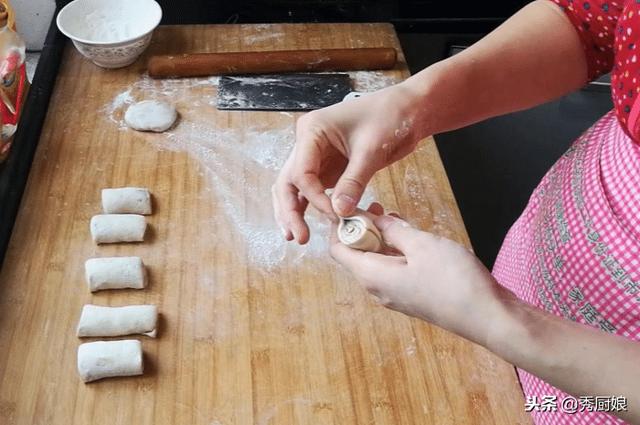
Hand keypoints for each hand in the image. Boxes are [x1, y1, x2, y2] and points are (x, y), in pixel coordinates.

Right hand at [272, 81, 426, 243]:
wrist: (407, 110)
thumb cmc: (390, 116)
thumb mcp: (371, 150)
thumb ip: (354, 182)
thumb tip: (339, 212)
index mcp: (311, 131)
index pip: (302, 172)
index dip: (315, 198)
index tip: (335, 214)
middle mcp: (308, 144)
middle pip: (289, 181)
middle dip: (291, 210)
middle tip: (298, 236)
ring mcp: (316, 156)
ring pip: (296, 188)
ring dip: (294, 211)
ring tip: (297, 236)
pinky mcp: (329, 168)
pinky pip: (314, 190)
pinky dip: (312, 206)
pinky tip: (308, 225)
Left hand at [330, 210, 504, 345]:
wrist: (487, 317)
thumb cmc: (453, 280)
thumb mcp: (421, 244)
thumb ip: (394, 230)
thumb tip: (375, 221)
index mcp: (372, 276)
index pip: (338, 250)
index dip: (340, 226)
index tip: (352, 206)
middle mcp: (378, 289)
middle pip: (357, 256)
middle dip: (363, 230)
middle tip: (378, 207)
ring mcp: (396, 295)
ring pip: (378, 262)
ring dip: (382, 239)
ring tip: (395, 218)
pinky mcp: (413, 297)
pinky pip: (394, 270)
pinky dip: (397, 251)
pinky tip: (411, 238)